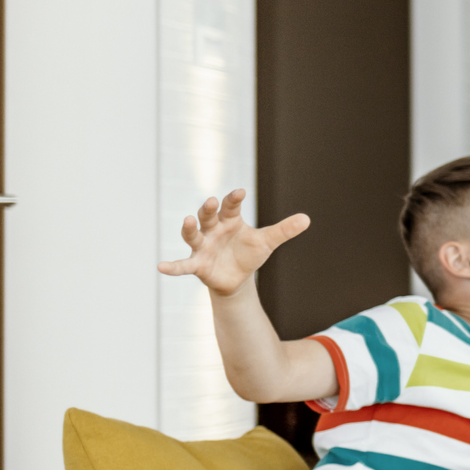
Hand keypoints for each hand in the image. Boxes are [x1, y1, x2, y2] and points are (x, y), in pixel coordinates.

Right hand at [156, 190, 308, 297]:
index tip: (240, 191)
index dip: (234, 199)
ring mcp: (203, 247)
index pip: (231, 206)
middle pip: (208, 216)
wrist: (237, 278)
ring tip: (187, 220)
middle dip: (209, 209)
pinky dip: (172, 266)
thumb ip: (284, 230)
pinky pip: (183, 265)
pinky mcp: (197, 264)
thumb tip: (308, 219)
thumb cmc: (249, 253)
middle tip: (212, 201)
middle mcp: (213, 230)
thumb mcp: (267, 242)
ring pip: (193, 235)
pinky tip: (161, 267)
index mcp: (230, 221)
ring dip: (189, 228)